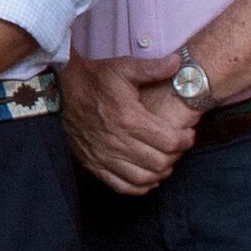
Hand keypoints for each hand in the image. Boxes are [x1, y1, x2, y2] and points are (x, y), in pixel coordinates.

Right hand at [63, 57, 194, 196]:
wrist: (62, 89)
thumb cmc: (96, 78)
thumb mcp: (124, 68)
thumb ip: (153, 68)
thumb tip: (178, 63)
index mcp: (129, 118)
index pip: (169, 141)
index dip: (185, 141)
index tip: (188, 135)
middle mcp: (117, 141)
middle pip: (159, 163)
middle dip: (176, 156)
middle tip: (178, 147)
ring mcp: (104, 155)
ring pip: (143, 178)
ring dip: (160, 173)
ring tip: (165, 161)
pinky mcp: (93, 164)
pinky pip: (121, 186)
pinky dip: (139, 187)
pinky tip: (148, 179)